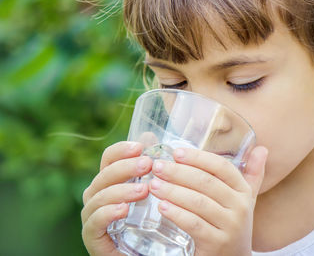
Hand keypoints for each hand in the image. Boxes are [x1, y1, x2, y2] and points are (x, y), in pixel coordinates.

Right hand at [81, 141, 152, 255]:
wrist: (150, 252)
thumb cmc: (152, 221)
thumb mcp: (155, 189)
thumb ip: (150, 165)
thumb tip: (150, 135)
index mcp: (111, 182)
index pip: (108, 159)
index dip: (121, 150)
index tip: (141, 146)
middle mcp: (98, 196)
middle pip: (103, 176)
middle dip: (125, 168)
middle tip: (148, 164)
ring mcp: (93, 217)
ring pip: (97, 198)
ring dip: (120, 190)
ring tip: (144, 190)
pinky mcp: (94, 239)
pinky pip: (94, 223)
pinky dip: (107, 214)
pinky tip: (123, 210)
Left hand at [149, 146, 267, 255]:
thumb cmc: (232, 223)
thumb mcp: (245, 198)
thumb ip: (252, 174)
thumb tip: (263, 149)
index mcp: (244, 191)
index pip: (222, 167)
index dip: (198, 158)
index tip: (177, 153)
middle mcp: (240, 207)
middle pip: (206, 182)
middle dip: (179, 172)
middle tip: (158, 167)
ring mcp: (230, 226)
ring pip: (198, 202)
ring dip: (173, 191)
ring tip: (154, 185)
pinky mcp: (217, 243)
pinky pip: (193, 224)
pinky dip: (176, 213)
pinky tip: (161, 206)